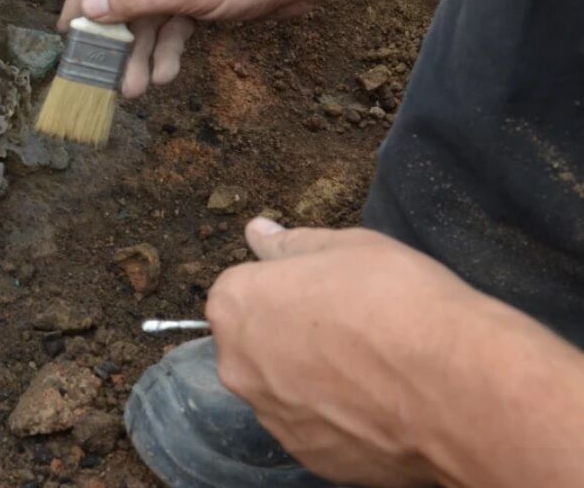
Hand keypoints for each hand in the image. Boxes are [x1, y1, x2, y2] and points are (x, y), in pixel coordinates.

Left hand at [205, 219, 486, 485]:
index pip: (242, 289)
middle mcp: (238, 367)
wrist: (456, 387)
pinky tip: (378, 404)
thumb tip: (257, 233)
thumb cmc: (397, 301)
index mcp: (235, 307)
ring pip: (283, 388)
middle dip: (288, 334)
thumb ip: (290, 243)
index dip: (286, 286)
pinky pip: (315, 429)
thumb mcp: (346, 246)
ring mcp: (272, 418)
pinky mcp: (310, 458)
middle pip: (255, 342)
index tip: (325, 291)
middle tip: (350, 328)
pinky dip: (338, 418)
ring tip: (370, 369)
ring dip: (311, 378)